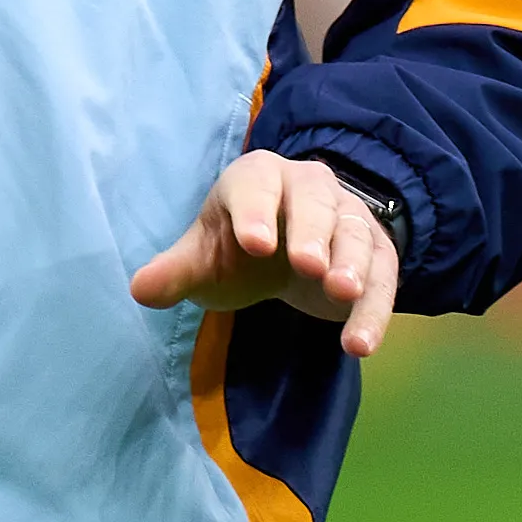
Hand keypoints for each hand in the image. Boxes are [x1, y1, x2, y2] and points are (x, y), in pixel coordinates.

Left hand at [128, 152, 399, 357]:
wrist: (289, 251)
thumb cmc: (238, 249)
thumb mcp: (205, 258)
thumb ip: (175, 271)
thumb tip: (138, 290)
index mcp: (257, 177)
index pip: (254, 184)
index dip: (253, 211)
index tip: (254, 245)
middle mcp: (307, 186)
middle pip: (314, 201)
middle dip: (313, 231)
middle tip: (310, 266)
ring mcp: (347, 216)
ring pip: (355, 233)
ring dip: (353, 263)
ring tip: (344, 294)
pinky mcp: (377, 252)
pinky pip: (383, 276)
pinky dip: (375, 308)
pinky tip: (360, 343)